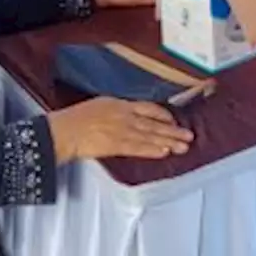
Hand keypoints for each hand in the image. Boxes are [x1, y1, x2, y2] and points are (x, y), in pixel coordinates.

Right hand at [47, 97, 192, 163]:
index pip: (148, 108)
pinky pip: (139, 148)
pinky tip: (164, 152)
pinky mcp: (117, 145)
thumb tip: (129, 115)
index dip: (163, 115)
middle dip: (173, 131)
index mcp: (120, 104)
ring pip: (151, 136)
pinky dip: (153, 150)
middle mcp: (125, 116)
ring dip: (168, 142)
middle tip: (189, 136)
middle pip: (154, 124)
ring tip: (183, 146)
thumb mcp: (100, 105)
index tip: (173, 121)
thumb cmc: (77, 118)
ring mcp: (122, 130)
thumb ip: (117, 110)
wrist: (66, 130)